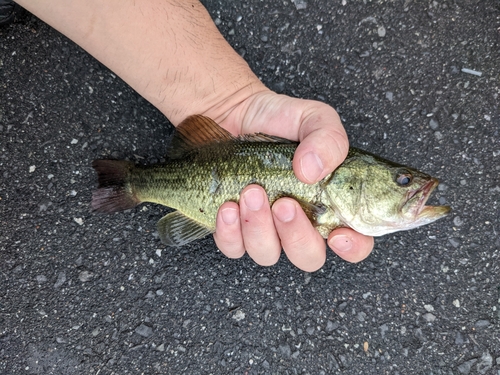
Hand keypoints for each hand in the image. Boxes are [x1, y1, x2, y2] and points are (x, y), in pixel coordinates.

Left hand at [212, 90, 373, 270]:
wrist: (232, 112)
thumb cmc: (278, 119)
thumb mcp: (314, 118)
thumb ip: (328, 139)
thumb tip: (312, 171)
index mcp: (329, 203)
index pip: (354, 241)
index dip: (352, 247)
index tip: (338, 235)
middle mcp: (299, 222)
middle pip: (308, 257)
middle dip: (296, 235)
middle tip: (284, 203)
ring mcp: (265, 228)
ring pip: (267, 254)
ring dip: (259, 227)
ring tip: (250, 192)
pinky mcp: (233, 229)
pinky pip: (233, 247)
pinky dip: (230, 231)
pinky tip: (228, 206)